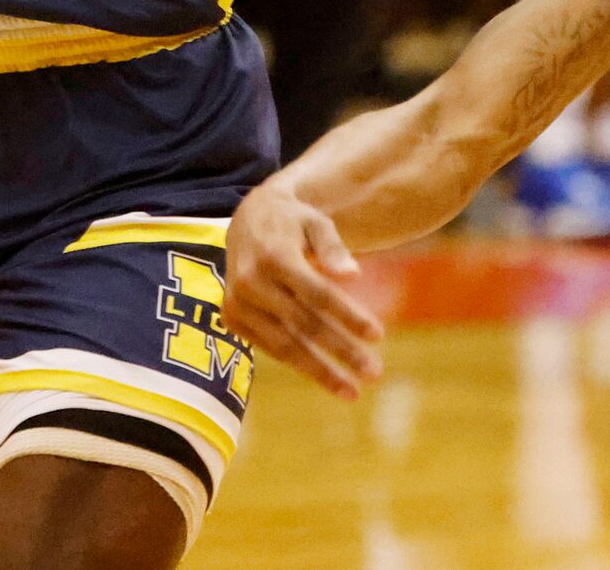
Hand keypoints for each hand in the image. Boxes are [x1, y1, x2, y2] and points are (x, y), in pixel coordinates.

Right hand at [222, 175, 385, 399]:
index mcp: (273, 254)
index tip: (378, 336)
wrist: (246, 219)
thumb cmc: (291, 222)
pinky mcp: (231, 317)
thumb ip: (333, 248)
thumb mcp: (315, 222)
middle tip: (373, 373)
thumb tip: (353, 276)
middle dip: (341, 350)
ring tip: (352, 391)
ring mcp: (237, 302)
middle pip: (303, 324)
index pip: (317, 293)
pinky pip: (269, 347)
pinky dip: (296, 362)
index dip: (348, 315)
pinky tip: (323, 375)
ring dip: (320, 371)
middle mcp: (250, 281)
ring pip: (284, 344)